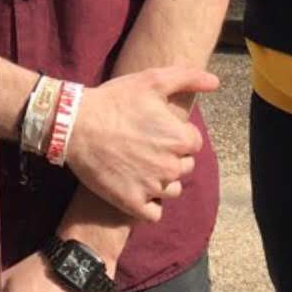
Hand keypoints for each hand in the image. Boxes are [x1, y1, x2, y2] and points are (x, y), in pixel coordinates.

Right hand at [66, 65, 217, 221]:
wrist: (75, 125)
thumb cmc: (115, 100)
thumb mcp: (151, 80)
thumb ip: (187, 78)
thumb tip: (216, 82)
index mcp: (179, 139)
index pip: (193, 143)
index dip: (176, 134)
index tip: (156, 128)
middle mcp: (171, 167)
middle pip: (184, 167)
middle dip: (171, 157)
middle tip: (145, 145)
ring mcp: (152, 188)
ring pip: (171, 190)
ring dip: (161, 181)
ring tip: (139, 164)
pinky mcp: (133, 204)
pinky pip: (154, 213)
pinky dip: (148, 203)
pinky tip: (135, 186)